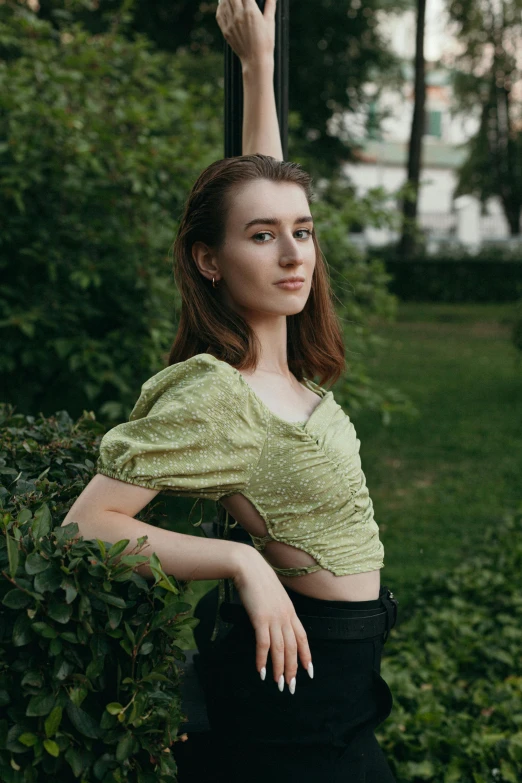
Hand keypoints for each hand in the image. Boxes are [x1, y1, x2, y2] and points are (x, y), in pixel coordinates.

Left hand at [216, 0, 276, 67]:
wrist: (255, 61)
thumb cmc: (266, 42)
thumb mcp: (270, 22)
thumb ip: (270, 5)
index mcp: (251, 11)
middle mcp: (239, 16)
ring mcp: (231, 23)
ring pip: (224, 2)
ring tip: (232, 0)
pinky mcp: (226, 31)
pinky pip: (219, 14)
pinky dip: (221, 7)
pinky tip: (225, 5)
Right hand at [232, 547, 312, 693]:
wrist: (249, 567)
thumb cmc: (259, 579)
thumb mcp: (274, 595)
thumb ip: (278, 609)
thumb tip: (277, 621)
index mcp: (290, 611)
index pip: (303, 637)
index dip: (306, 655)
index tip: (309, 671)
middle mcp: (285, 616)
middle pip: (293, 647)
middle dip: (293, 668)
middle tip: (291, 686)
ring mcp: (274, 618)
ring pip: (280, 649)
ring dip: (280, 669)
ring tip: (279, 684)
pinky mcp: (260, 619)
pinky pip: (263, 644)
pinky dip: (262, 660)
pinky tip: (261, 671)